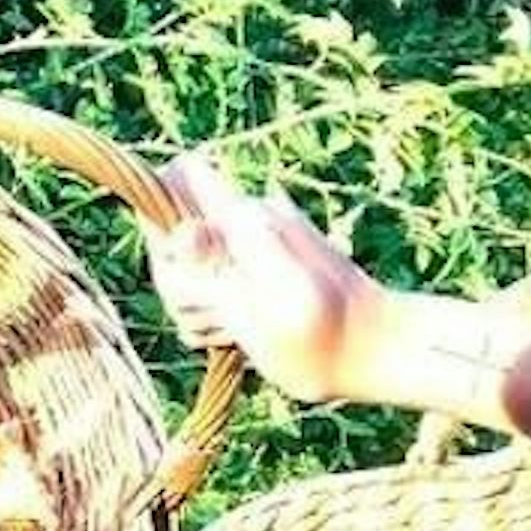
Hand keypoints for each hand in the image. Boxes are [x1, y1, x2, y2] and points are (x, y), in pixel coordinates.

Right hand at [142, 153, 388, 403]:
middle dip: (181, 284)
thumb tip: (185, 232)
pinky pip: (195, 303)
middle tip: (227, 315)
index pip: (176, 180)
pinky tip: (238, 336)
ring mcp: (238, 259)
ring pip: (177, 279)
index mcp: (243, 217)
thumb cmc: (325, 330)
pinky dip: (209, 324)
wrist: (370, 351)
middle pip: (165, 244)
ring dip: (197, 311)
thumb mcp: (271, 300)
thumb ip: (224, 266)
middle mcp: (237, 228)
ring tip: (239, 329)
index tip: (188, 262)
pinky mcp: (241, 287)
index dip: (160, 217)